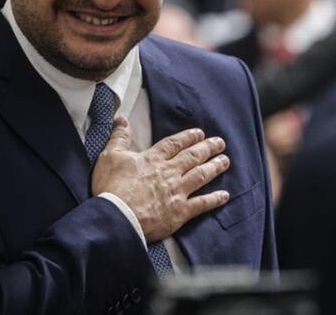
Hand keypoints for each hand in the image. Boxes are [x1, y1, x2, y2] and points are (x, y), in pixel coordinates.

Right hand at [91, 118, 230, 242]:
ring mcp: (176, 192)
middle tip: (220, 143)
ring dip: (214, 167)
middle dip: (207, 148)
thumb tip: (121, 118)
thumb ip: (119, 137)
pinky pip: (201, 204)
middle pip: (192, 157)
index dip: (188, 137)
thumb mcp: (110, 156)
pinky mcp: (179, 212)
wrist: (116, 217)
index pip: (174, 144)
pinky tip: (225, 195)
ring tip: (225, 161)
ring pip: (200, 176)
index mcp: (153, 159)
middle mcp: (168, 173)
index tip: (200, 133)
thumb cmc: (111, 188)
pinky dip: (214, 199)